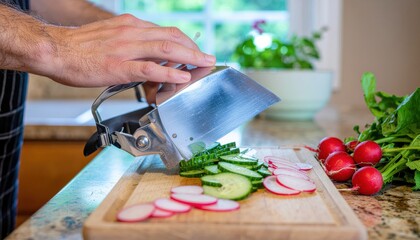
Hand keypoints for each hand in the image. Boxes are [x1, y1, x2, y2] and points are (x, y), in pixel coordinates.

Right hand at [37, 14, 215, 86]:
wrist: (55, 50)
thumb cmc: (79, 47)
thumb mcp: (110, 37)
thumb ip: (130, 43)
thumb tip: (144, 55)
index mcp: (130, 26)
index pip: (165, 31)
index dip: (185, 41)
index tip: (194, 51)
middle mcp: (132, 32)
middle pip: (172, 37)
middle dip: (194, 48)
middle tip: (207, 58)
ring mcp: (127, 49)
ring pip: (167, 49)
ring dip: (190, 57)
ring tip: (204, 65)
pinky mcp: (119, 66)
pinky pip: (150, 69)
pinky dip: (170, 73)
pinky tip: (182, 77)